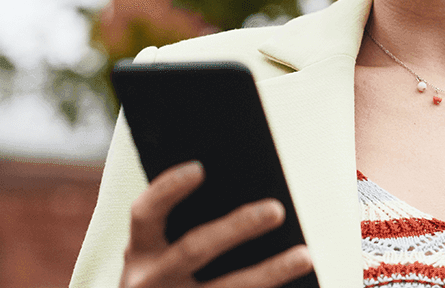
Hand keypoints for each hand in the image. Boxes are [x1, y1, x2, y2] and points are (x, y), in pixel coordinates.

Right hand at [120, 161, 312, 287]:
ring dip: (269, 272)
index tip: (199, 168)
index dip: (168, 189)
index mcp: (140, 251)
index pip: (145, 213)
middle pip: (194, 248)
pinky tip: (295, 284)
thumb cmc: (166, 276)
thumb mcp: (159, 253)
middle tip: (277, 210)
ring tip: (303, 256)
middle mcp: (150, 279)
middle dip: (237, 227)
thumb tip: (243, 188)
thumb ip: (183, 227)